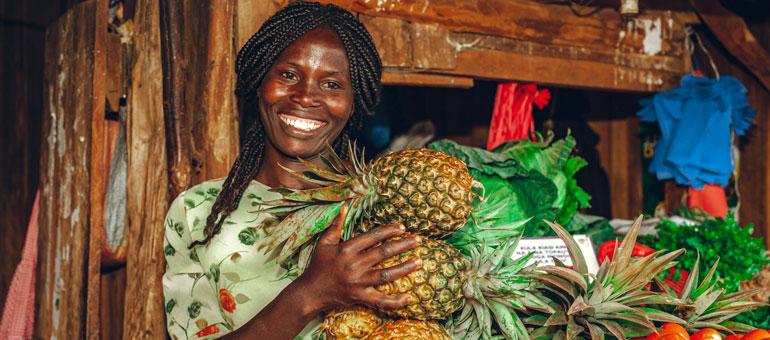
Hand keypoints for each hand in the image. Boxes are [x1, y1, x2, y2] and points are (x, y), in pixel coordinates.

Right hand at [294, 204, 421, 311]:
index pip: (373, 236)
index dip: (389, 230)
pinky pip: (380, 301)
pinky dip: (395, 301)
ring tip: (419, 261)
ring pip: (386, 275)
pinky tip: (409, 298)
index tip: (402, 227)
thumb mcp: (324, 242)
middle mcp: (354, 264)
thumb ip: (336, 224)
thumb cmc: (318, 265)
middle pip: (384, 253)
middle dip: (403, 245)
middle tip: (418, 240)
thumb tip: (344, 206)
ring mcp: (358, 282)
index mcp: (347, 249)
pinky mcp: (360, 297)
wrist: (310, 292)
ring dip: (404, 268)